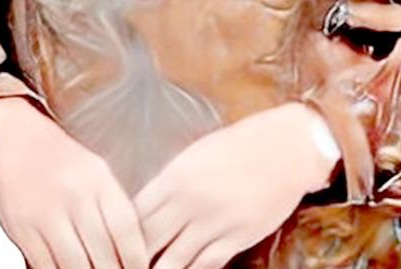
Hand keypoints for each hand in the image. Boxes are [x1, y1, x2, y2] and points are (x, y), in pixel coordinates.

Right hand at [0, 96, 148, 268]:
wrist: (11, 141)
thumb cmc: (61, 158)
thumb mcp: (95, 170)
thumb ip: (113, 205)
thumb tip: (133, 248)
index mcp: (97, 178)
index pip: (125, 228)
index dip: (137, 258)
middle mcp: (73, 196)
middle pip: (102, 253)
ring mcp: (45, 215)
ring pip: (74, 266)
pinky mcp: (22, 230)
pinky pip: (45, 267)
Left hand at [132, 101, 339, 268]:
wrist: (287, 146)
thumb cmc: (240, 144)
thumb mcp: (197, 155)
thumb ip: (170, 183)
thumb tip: (145, 210)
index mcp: (175, 176)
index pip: (133, 216)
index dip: (121, 236)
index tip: (114, 247)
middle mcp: (190, 201)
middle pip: (146, 243)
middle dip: (133, 259)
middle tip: (123, 266)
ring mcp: (213, 222)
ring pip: (172, 263)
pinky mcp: (237, 238)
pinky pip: (204, 266)